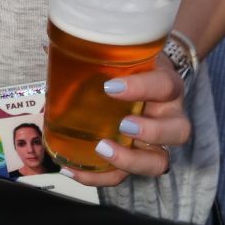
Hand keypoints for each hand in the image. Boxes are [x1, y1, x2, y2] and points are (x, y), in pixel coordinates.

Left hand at [64, 55, 188, 187]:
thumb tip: (47, 47)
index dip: (141, 88)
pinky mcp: (138, 158)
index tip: (111, 87)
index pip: (164, 86)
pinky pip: (126, 176)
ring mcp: (158, 141)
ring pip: (159, 161)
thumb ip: (94, 52)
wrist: (148, 77)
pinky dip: (99, 177)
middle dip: (151, 132)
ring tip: (102, 150)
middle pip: (177, 131)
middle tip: (123, 126)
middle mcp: (170, 115)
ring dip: (131, 160)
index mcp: (166, 85)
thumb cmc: (134, 68)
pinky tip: (73, 171)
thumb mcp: (125, 55)